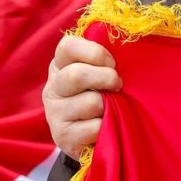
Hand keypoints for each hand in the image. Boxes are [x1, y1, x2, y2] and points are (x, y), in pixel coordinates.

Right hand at [43, 34, 121, 158]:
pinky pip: (94, 127)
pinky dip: (106, 127)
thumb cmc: (102, 95)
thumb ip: (105, 59)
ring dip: (109, 106)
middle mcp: (53, 87)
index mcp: (61, 65)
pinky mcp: (63, 136)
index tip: (112, 63)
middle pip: (76, 75)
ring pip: (89, 102)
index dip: (95, 52)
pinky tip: (105, 127)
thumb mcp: (100, 73)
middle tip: (118, 85)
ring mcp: (55, 113)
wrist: (91, 137)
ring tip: (111, 109)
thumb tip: (127, 44)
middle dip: (106, 78)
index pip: (67, 46)